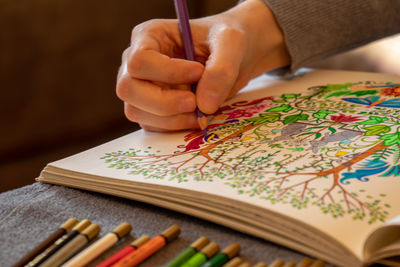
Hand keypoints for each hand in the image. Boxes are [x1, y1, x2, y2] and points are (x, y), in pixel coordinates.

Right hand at [116, 0, 289, 130]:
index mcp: (148, 36)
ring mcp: (140, 88)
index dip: (167, 73)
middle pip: (128, 89)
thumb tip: (204, 105)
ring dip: (170, 118)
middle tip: (195, 103)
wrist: (231, 57)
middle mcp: (136, 63)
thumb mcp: (231, 42)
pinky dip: (174, 126)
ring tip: (200, 110)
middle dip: (164, 102)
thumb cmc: (225, 41)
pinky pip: (150, 125)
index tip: (199, 72)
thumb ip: (221, 69)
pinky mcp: (149, 109)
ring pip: (136, 111)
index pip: (139, 61)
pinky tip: (196, 117)